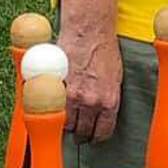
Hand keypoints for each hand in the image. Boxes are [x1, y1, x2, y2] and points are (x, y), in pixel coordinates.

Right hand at [60, 23, 121, 144]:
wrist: (89, 30)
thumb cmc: (104, 49)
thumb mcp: (115, 78)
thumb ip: (107, 99)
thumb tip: (101, 114)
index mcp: (109, 102)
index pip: (102, 133)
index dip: (96, 137)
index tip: (93, 137)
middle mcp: (90, 102)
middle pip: (82, 132)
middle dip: (80, 134)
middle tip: (78, 132)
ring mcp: (71, 96)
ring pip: (65, 124)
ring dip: (66, 123)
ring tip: (67, 119)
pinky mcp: (56, 87)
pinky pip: (52, 107)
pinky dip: (53, 108)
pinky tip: (55, 105)